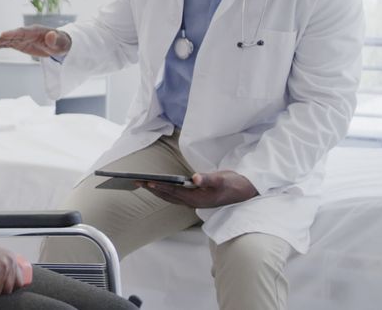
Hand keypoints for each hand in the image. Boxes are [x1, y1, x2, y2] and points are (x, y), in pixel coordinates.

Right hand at [0, 26, 70, 57]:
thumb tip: (51, 35)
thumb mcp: (61, 42)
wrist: (59, 44)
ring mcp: (21, 38)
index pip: (22, 32)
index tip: (3, 34)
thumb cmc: (61, 42)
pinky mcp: (19, 44)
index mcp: (35, 31)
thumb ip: (55, 39)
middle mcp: (26, 33)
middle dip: (0, 39)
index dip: (12, 33)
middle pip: (11, 36)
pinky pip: (7, 45)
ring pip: (6, 40)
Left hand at [144, 170, 258, 208]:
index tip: (147, 182)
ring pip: (170, 196)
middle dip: (152, 188)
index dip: (161, 187)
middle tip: (135, 181)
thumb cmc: (235, 185)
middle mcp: (194, 202)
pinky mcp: (195, 197)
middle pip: (168, 196)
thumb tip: (194, 178)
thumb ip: (208, 179)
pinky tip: (157, 184)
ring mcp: (194, 201)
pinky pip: (175, 195)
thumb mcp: (223, 180)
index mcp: (198, 199)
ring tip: (141, 182)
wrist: (246, 191)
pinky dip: (164, 190)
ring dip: (156, 190)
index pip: (175, 193)